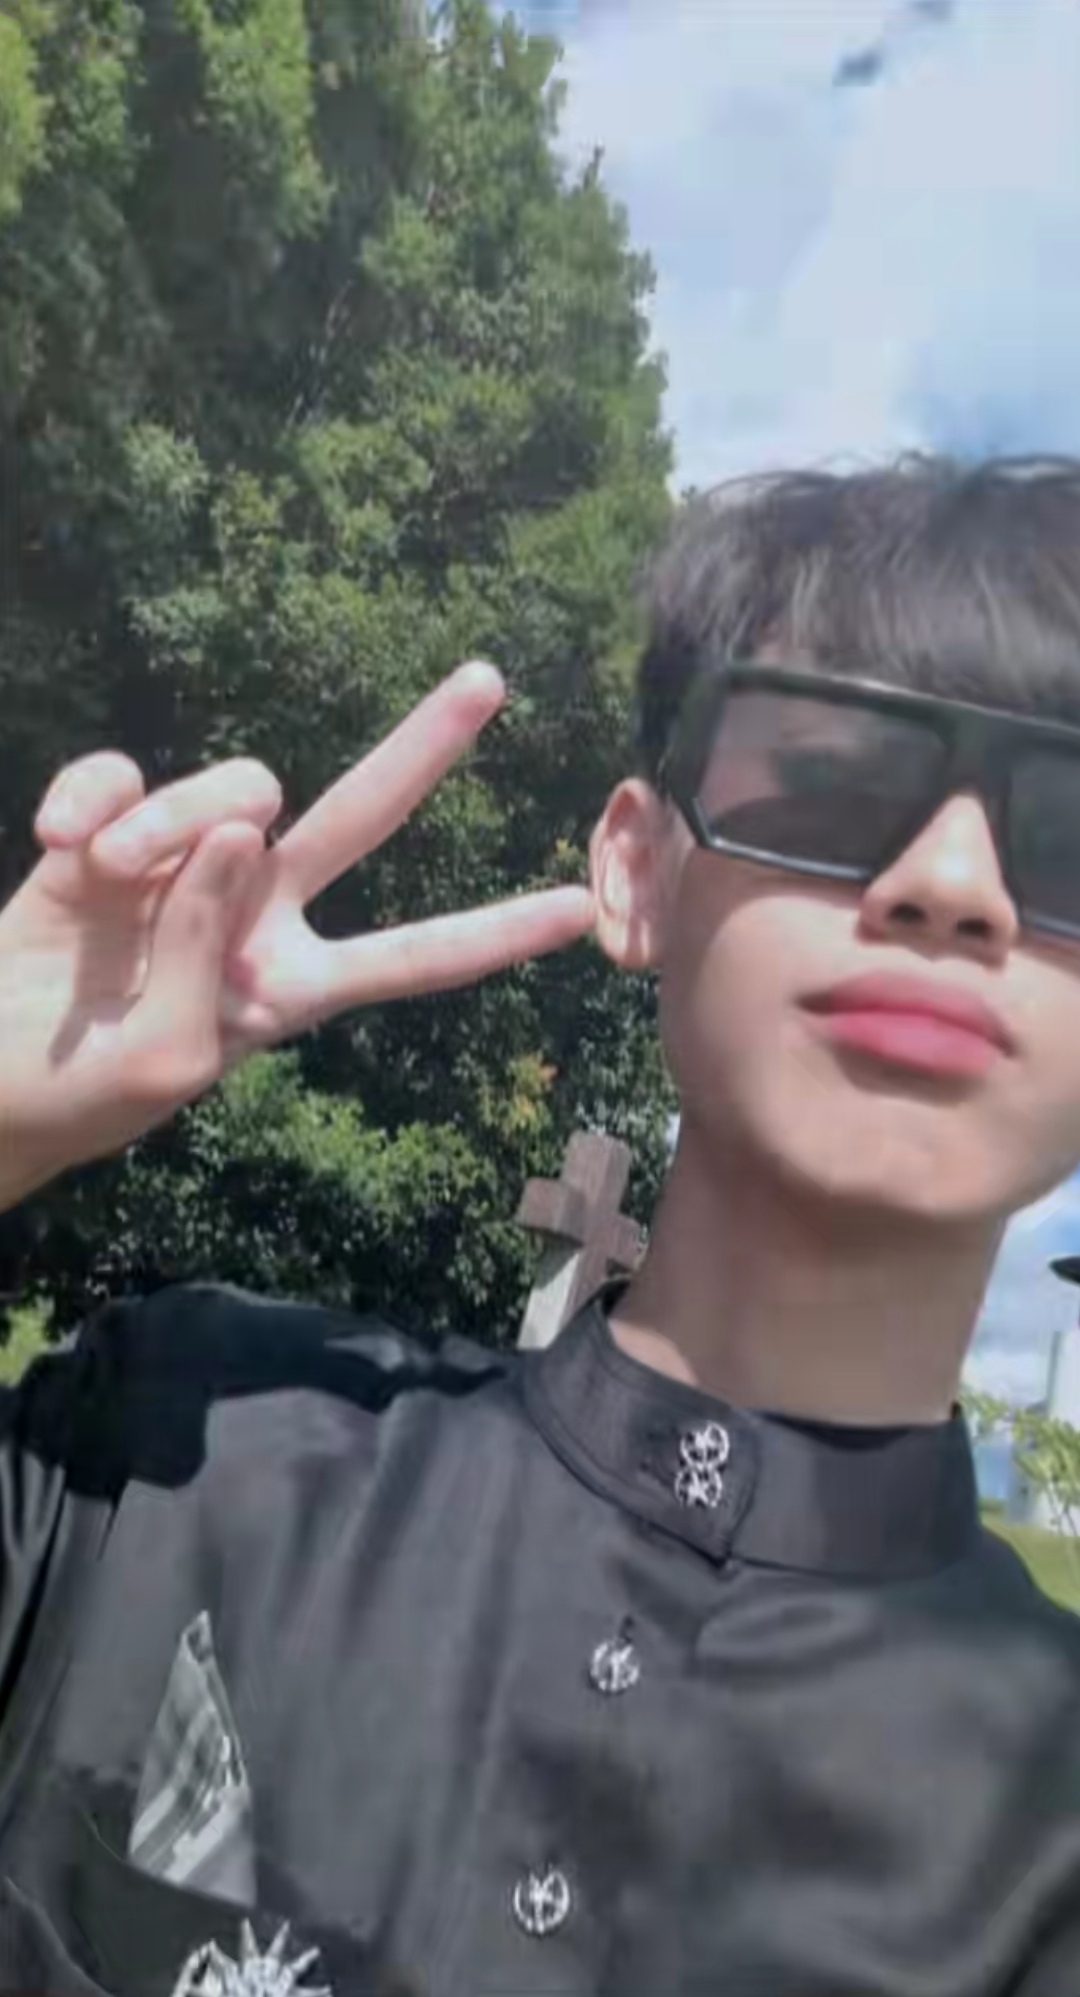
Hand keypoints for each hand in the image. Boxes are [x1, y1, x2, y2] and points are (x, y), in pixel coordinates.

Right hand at [0, 663, 594, 1207]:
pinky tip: (57, 846)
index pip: (414, 959)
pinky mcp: (109, 827)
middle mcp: (257, 908)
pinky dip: (94, 799)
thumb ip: (210, 948)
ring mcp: (187, 860)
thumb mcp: (169, 1058)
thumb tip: (237, 827)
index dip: (491, 934)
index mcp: (295, 985)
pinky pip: (126, 773)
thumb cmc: (84, 1092)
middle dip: (425, 749)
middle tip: (491, 679)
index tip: (578, 908)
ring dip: (174, 823)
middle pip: (360, 816)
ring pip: (234, 790)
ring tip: (103, 876)